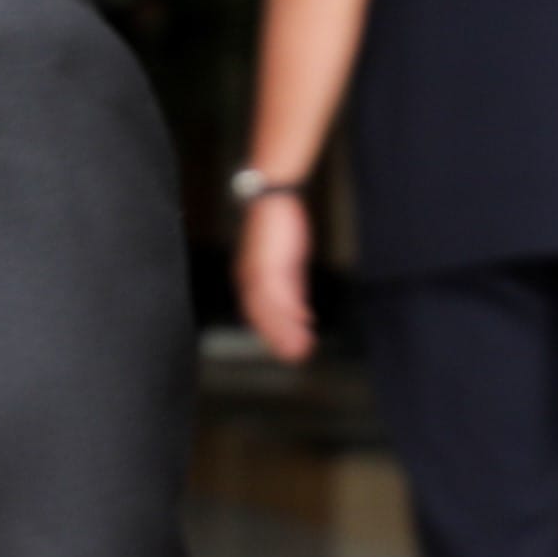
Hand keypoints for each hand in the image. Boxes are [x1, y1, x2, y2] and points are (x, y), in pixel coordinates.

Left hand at [232, 192, 315, 364]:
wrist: (274, 200)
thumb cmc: (279, 228)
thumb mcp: (287, 263)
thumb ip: (292, 288)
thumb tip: (300, 312)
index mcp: (250, 279)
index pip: (259, 315)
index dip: (273, 335)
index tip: (287, 350)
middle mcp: (250, 279)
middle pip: (263, 318)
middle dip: (280, 340)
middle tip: (296, 357)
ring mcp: (260, 273)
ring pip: (271, 311)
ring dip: (287, 331)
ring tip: (303, 346)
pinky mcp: (272, 264)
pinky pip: (282, 293)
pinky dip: (293, 310)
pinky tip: (307, 320)